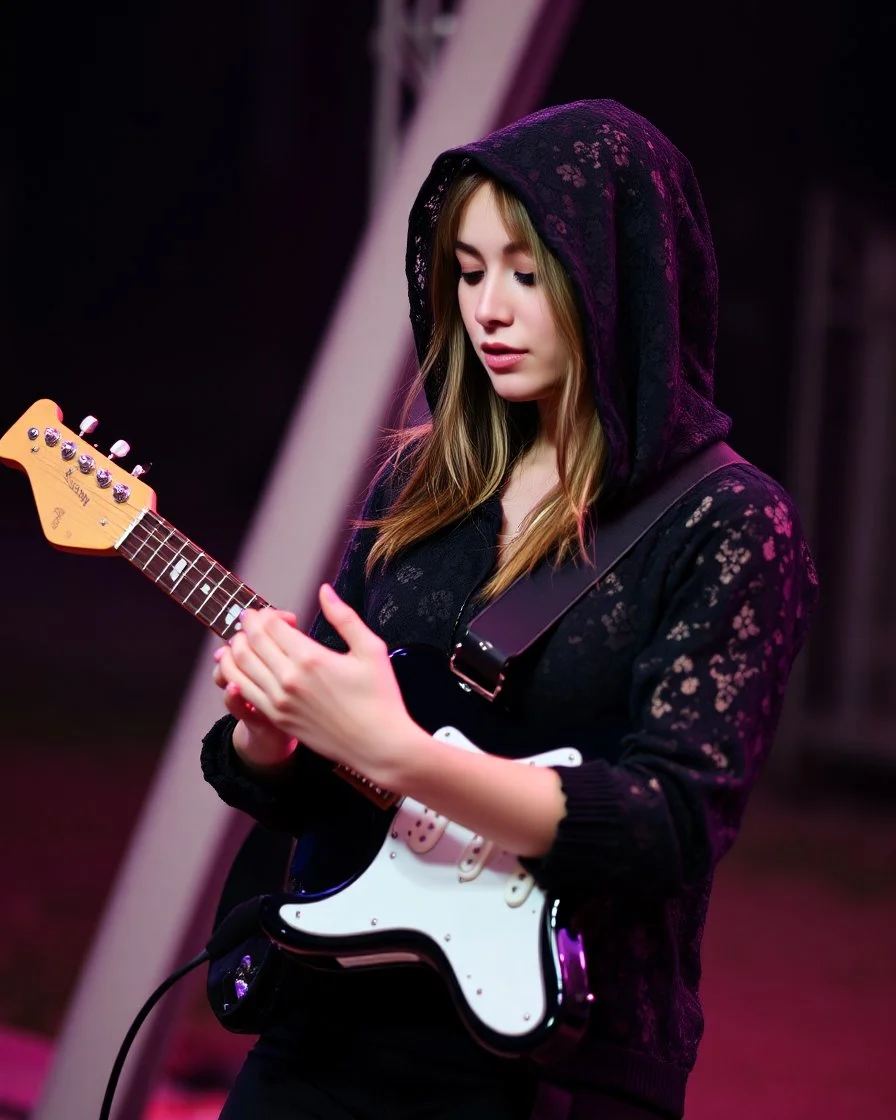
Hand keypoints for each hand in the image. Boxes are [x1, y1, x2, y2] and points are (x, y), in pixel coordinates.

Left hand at [214, 585, 424, 785]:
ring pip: (239, 665)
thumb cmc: (380, 697)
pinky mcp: (277, 718)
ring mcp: (279, 701)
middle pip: (252, 642)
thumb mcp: (371, 650)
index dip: (266, 614)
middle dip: (247, 625)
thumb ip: (344, 617)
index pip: (272, 626)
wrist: (377, 745)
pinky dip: (231, 673)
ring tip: (239, 638)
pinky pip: (242, 690)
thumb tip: (324, 590)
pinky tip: (234, 664)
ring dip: (234, 646)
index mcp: (311, 657)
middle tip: (250, 618)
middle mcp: (289, 678)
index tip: (270, 612)